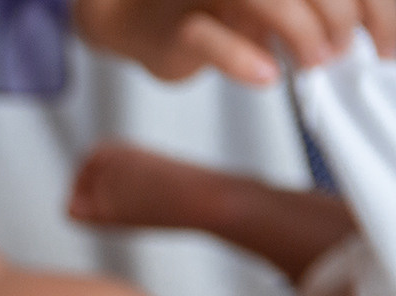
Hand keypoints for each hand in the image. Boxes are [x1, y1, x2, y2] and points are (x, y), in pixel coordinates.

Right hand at [73, 0, 395, 83]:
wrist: (136, 19)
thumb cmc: (213, 12)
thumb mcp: (276, 7)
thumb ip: (320, 11)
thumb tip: (372, 32)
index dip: (376, 8)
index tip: (386, 43)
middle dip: (341, 20)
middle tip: (341, 53)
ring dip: (303, 32)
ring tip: (313, 63)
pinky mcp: (176, 26)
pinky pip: (208, 39)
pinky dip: (241, 59)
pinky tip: (264, 77)